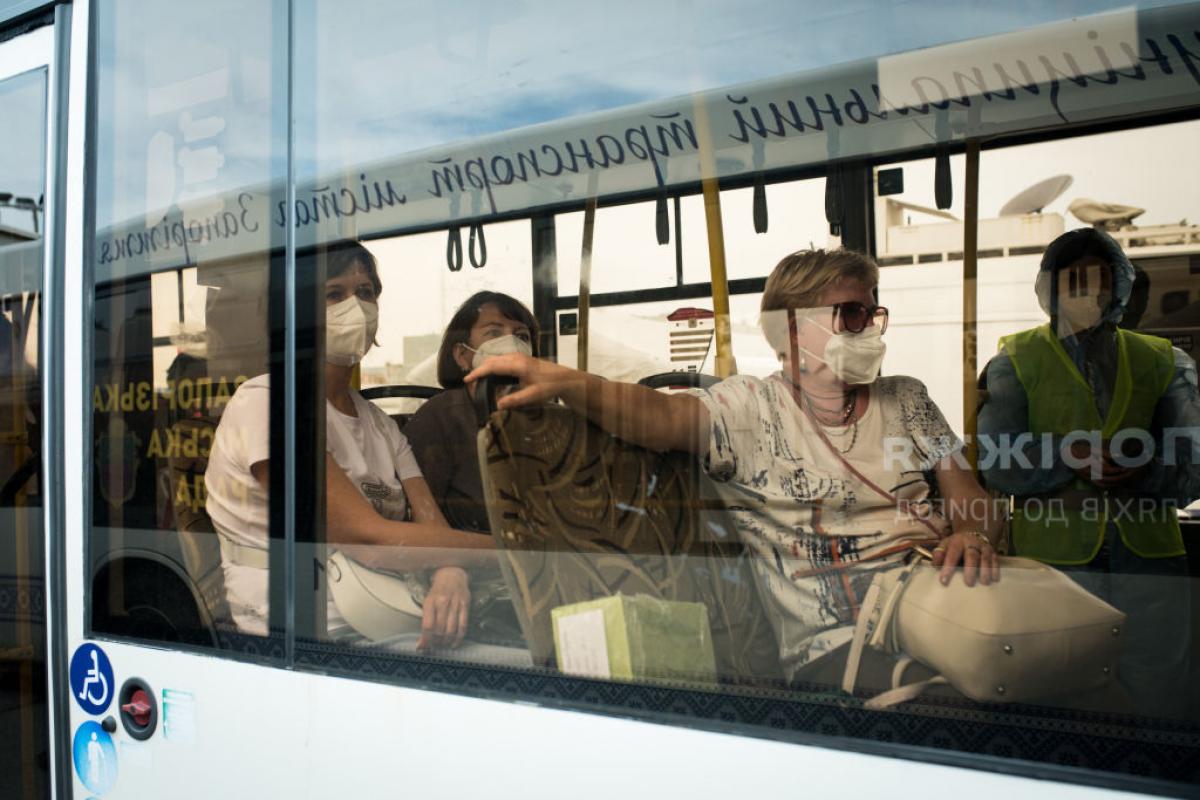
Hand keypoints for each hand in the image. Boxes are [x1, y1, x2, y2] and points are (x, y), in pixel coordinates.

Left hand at [417, 567, 469, 650]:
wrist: (452, 574)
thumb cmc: (438, 589)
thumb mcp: (428, 601)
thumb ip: (426, 620)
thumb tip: (422, 641)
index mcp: (430, 601)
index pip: (428, 625)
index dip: (426, 639)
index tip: (424, 645)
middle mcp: (443, 602)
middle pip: (439, 629)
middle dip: (436, 641)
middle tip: (435, 644)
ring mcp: (455, 604)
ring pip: (451, 629)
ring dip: (446, 640)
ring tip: (443, 643)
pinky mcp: (465, 605)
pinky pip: (463, 625)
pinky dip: (459, 637)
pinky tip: (455, 642)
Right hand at [464, 353, 582, 409]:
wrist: (564, 378)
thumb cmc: (549, 386)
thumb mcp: (533, 396)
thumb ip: (515, 400)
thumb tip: (497, 406)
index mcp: (517, 365)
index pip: (492, 366)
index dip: (478, 373)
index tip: (467, 380)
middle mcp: (515, 357)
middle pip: (491, 361)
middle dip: (479, 371)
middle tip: (470, 383)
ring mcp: (518, 357)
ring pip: (496, 359)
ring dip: (485, 368)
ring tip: (478, 380)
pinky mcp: (520, 359)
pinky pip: (501, 360)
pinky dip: (493, 367)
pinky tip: (491, 376)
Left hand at [930, 531, 998, 586]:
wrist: (973, 533)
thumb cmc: (956, 544)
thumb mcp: (945, 544)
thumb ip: (939, 554)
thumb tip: (935, 565)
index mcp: (957, 541)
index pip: (952, 554)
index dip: (948, 568)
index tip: (944, 581)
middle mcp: (972, 543)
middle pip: (972, 555)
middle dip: (970, 569)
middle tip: (968, 583)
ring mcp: (983, 548)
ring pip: (985, 558)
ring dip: (985, 570)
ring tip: (984, 582)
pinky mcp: (993, 552)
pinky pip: (995, 560)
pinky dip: (996, 570)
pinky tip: (994, 579)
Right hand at [1068, 441, 1142, 488]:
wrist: (1068, 455)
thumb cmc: (1081, 450)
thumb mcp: (1093, 449)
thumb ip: (1106, 453)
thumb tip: (1119, 456)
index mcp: (1090, 463)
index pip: (1106, 469)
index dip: (1116, 470)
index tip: (1125, 468)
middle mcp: (1088, 472)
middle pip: (1105, 478)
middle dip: (1117, 477)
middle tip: (1126, 474)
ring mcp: (1087, 476)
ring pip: (1102, 483)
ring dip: (1113, 482)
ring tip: (1122, 479)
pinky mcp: (1087, 478)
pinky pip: (1098, 484)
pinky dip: (1107, 485)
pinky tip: (1113, 483)